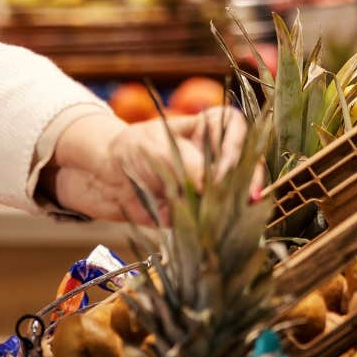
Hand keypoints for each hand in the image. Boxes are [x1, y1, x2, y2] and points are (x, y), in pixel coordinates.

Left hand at [48, 107, 256, 224]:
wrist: (105, 179)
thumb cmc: (128, 149)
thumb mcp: (152, 147)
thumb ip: (182, 162)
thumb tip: (210, 185)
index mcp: (204, 129)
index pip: (234, 126)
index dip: (236, 144)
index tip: (227, 165)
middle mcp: (214, 156)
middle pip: (247, 162)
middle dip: (251, 179)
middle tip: (248, 197)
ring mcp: (211, 183)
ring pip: (240, 192)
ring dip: (240, 203)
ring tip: (237, 214)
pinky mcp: (203, 210)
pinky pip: (221, 217)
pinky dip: (224, 223)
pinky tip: (222, 230)